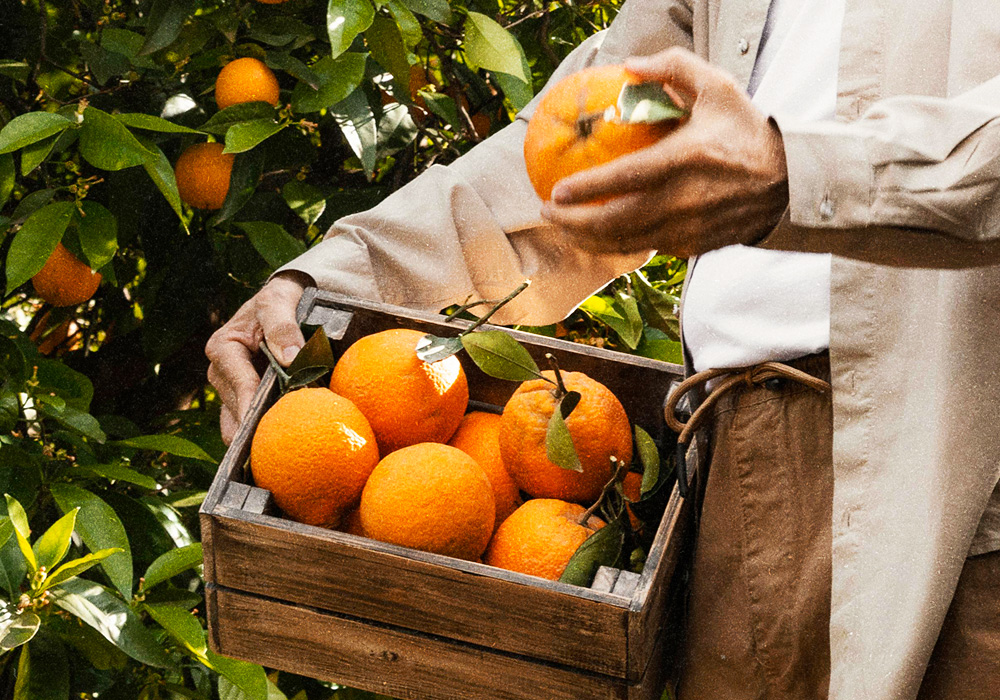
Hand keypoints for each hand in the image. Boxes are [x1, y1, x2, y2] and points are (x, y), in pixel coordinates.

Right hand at [205, 271, 310, 443]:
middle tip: (273, 446)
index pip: (238, 381)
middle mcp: (220, 371)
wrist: (284, 302)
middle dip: (253, 423)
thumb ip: (283, 327)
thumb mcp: (278, 303)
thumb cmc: (279, 300)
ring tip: (270, 452)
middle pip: (235, 406)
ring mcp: (230, 388)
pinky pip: (245, 423)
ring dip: (253, 433)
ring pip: (236, 421)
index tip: (259, 424)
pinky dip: (257, 433)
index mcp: (222, 347)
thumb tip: (290, 358)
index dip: (249, 403)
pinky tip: (270, 448)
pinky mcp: (242, 399)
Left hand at [540, 47, 788, 257]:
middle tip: (547, 212)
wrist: (791, 184)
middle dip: (572, 223)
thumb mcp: (718, 88)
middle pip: (614, 223)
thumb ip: (673, 69)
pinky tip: (598, 234)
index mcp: (685, 160)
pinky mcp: (691, 247)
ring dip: (587, 239)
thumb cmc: (748, 132)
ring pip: (624, 243)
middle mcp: (682, 201)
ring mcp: (686, 229)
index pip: (624, 179)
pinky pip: (644, 248)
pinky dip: (616, 244)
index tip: (555, 191)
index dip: (586, 189)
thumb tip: (629, 65)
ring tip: (563, 227)